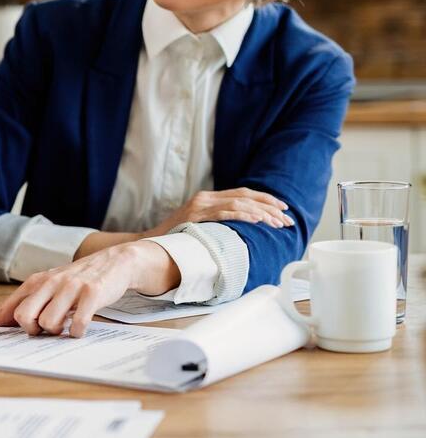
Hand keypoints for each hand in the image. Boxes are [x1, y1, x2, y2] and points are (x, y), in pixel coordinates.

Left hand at [0, 241, 175, 338]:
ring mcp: (69, 288)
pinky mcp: (91, 293)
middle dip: (32, 330)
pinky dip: (77, 332)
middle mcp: (48, 283)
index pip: (4, 307)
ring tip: (67, 324)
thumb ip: (28, 304)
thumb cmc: (75, 282)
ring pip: (48, 323)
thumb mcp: (49, 288)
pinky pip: (76, 324)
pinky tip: (80, 327)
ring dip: (57, 331)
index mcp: (34, 284)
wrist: (113, 263)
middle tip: (46, 328)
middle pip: (22, 317)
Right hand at [147, 188, 293, 236]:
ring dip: (262, 213)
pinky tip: (258, 220)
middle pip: (245, 196)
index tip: (283, 209)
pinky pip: (226, 212)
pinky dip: (245, 215)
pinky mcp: (196, 215)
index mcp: (207, 198)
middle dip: (270, 207)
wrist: (150, 243)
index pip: (243, 193)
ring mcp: (200, 206)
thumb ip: (216, 223)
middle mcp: (205, 198)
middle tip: (287, 219)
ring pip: (239, 203)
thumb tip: (243, 232)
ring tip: (278, 223)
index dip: (265, 199)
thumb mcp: (198, 226)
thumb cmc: (175, 239)